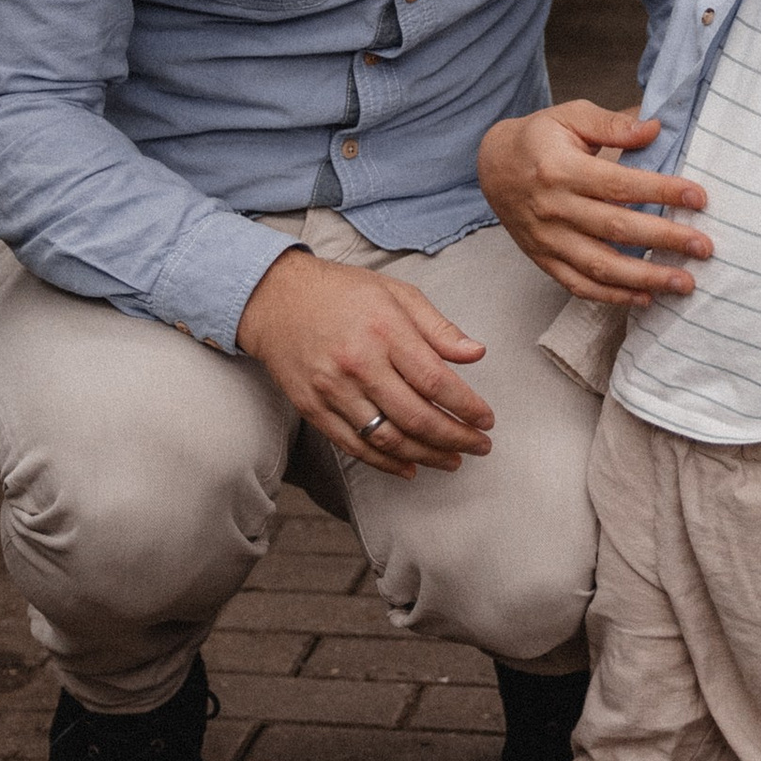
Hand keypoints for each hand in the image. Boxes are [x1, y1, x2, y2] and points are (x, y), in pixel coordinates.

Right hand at [237, 249, 491, 479]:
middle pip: (416, 417)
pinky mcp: (313, 408)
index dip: (467, 407)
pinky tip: (410, 467)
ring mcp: (332, 390)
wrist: (274, 299)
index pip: (436, 381)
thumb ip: (438, 327)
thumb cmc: (341, 292)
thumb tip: (476, 354)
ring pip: (388, 438)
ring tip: (452, 460)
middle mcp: (358, 364)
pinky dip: (385, 463)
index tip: (486, 420)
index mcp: (384, 330)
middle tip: (479, 447)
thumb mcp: (396, 293)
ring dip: (426, 456)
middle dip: (455, 438)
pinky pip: (354, 446)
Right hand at [478, 98, 710, 302]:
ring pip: (600, 266)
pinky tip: (645, 298)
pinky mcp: (543, 259)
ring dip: (645, 278)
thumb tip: (654, 129)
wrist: (492, 167)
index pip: (619, 185)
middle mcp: (553, 208)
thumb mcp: (570, 116)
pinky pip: (579, 285)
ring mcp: (547, 239)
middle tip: (703, 247)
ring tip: (683, 283)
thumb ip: (612, 124)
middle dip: (664, 239)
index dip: (662, 191)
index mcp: (560, 169)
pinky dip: (612, 297)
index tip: (699, 197)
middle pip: (615, 229)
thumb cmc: (538, 138)